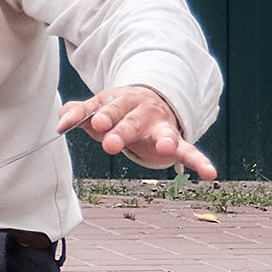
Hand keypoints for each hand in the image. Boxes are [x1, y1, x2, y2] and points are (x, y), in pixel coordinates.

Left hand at [59, 85, 217, 178]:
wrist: (152, 98)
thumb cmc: (117, 110)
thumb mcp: (97, 109)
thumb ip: (78, 113)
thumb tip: (61, 119)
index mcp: (115, 100)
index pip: (96, 107)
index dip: (80, 116)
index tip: (65, 125)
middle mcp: (139, 109)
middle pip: (128, 118)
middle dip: (119, 129)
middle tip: (109, 141)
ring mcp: (158, 123)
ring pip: (161, 131)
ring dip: (164, 139)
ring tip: (166, 147)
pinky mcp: (174, 138)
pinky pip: (189, 149)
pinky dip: (200, 161)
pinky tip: (210, 173)